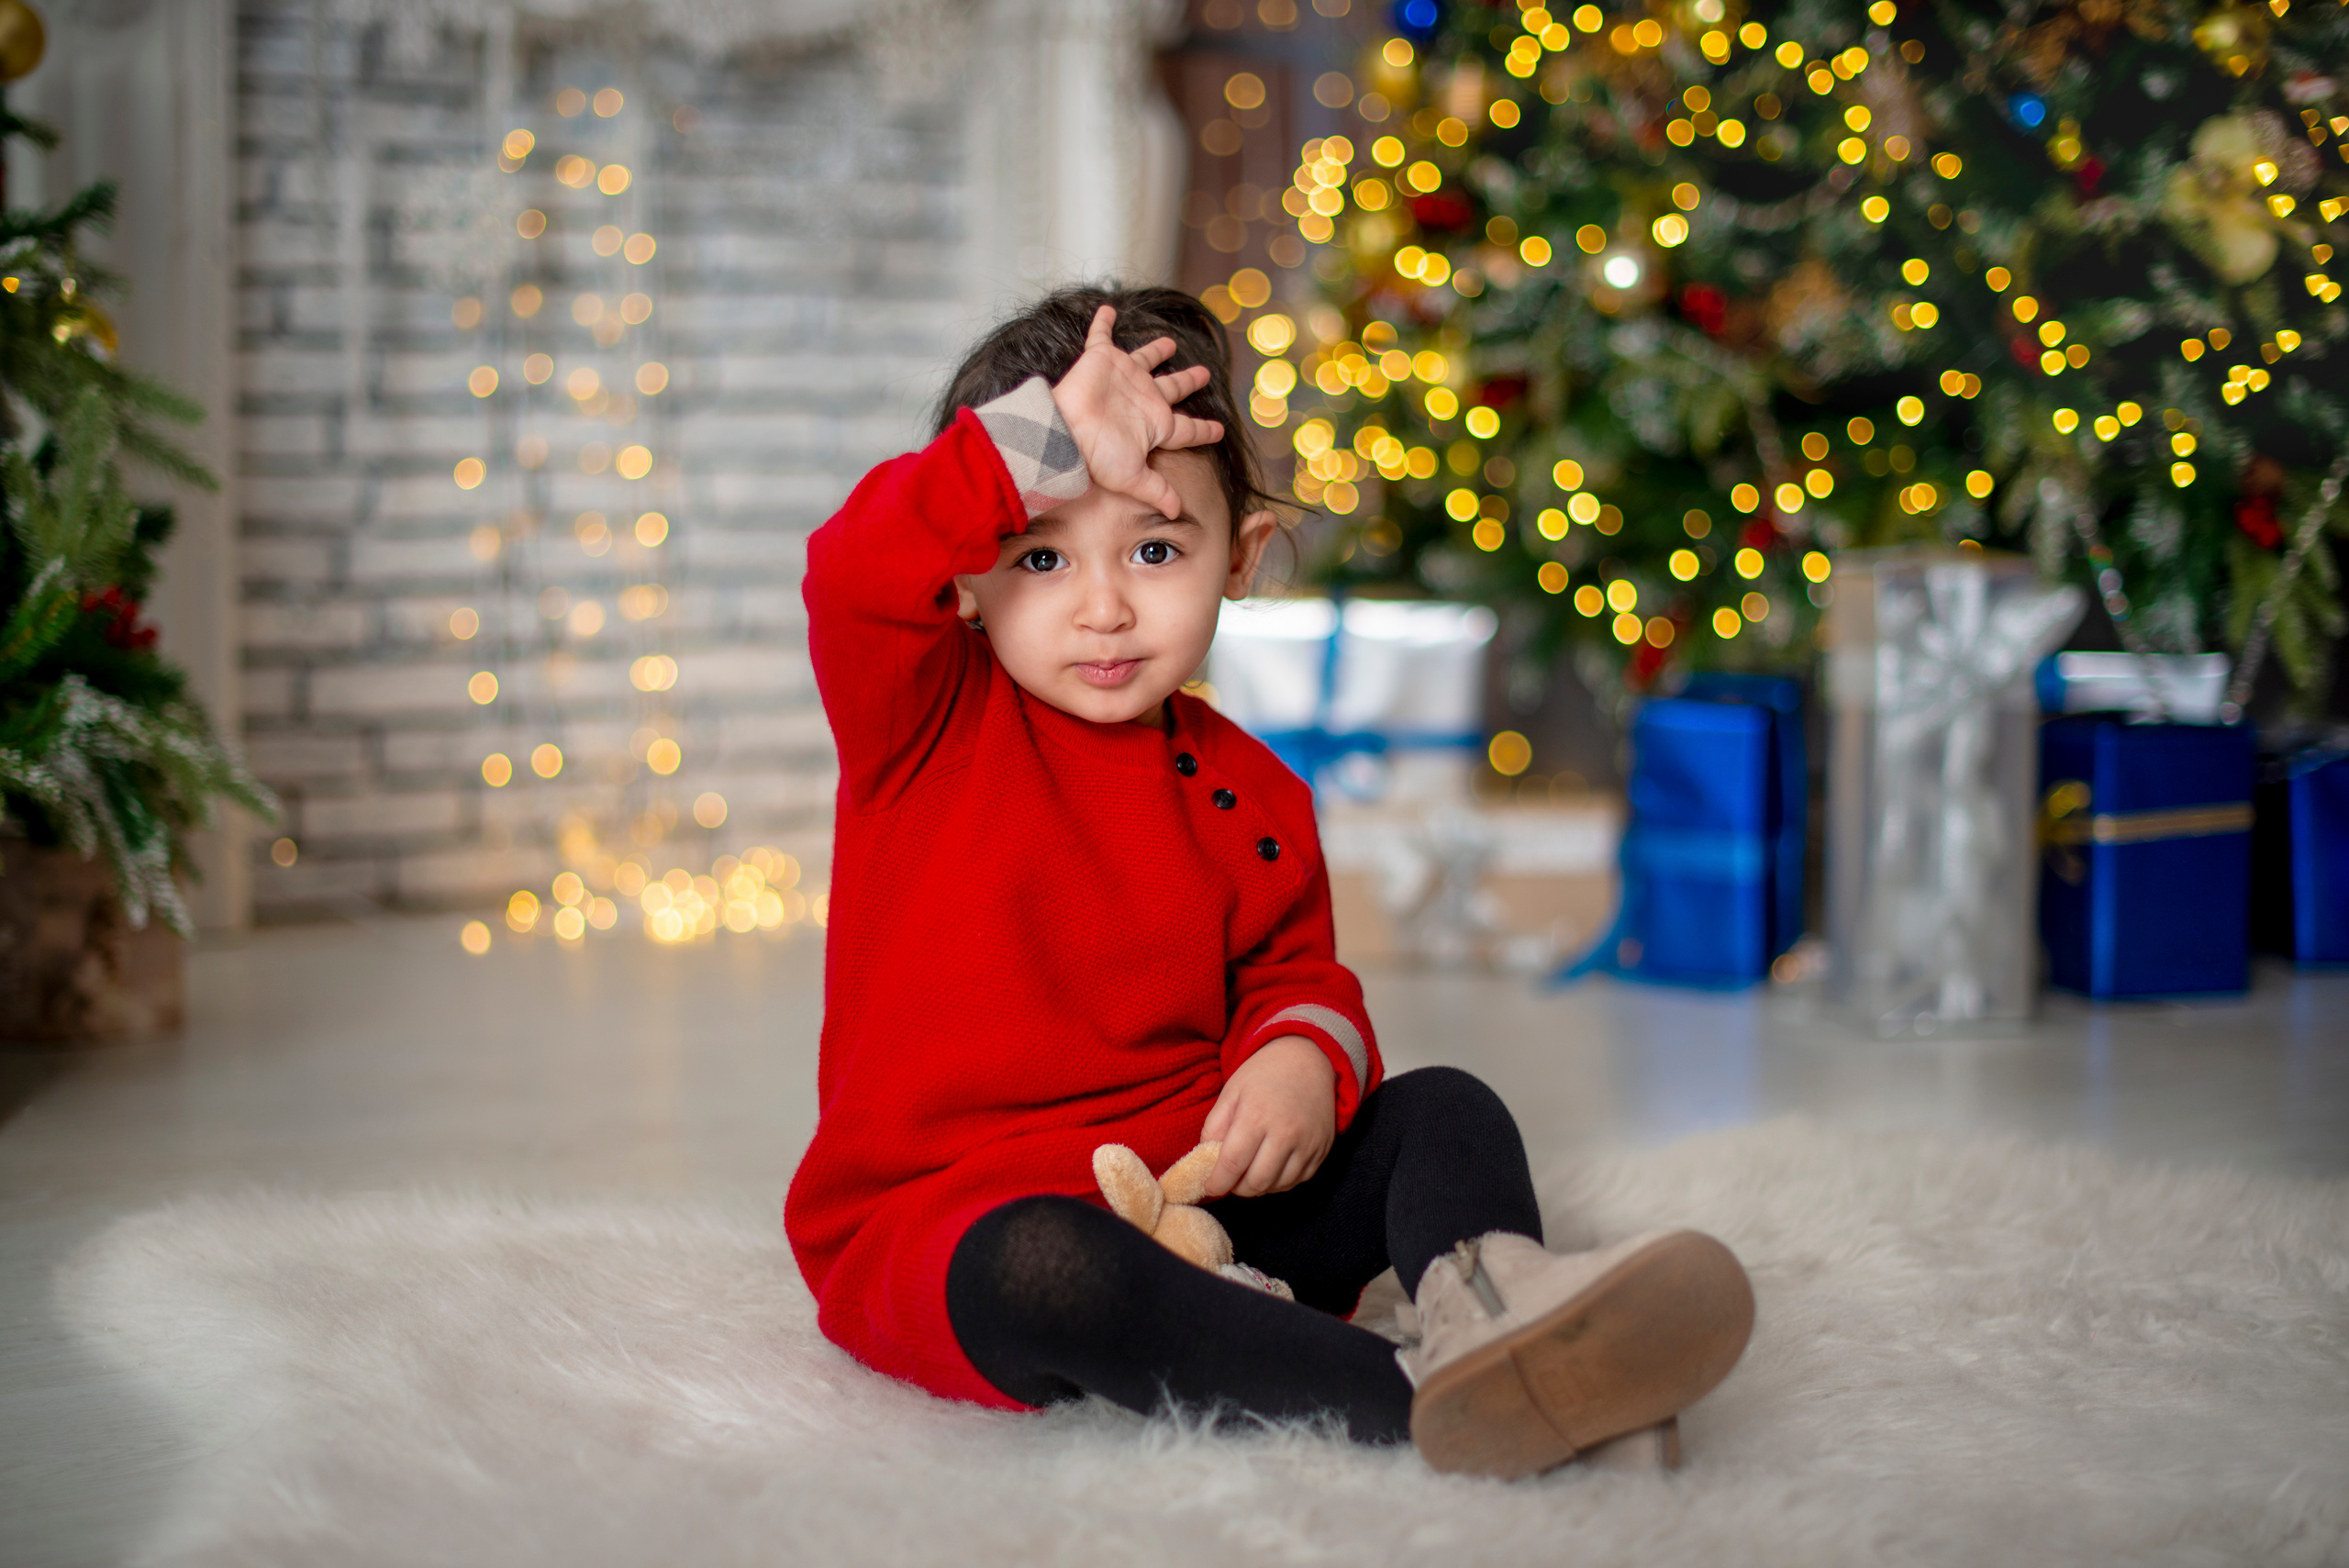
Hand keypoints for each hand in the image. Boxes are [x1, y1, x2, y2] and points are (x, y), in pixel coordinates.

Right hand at [1049, 305, 1225, 518]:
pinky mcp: (1100, 360)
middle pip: (1173, 388)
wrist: (1063, 433)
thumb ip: (1156, 491)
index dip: (1204, 429)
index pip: (1187, 428)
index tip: (1220, 430)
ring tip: (1169, 342)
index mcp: (1154, 425)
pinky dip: (1103, 322)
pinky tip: (1108, 309)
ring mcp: (1122, 378)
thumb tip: (1176, 512)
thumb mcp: (1132, 477)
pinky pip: (1102, 335)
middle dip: (1188, 381)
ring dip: (1157, 350)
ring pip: (1145, 359)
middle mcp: (1142, 400)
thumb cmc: (1095, 456)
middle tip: (1204, 374)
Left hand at [1201, 1036, 1336, 1199]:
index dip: (1217, 1183)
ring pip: (1277, 1186)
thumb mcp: (1231, 1092)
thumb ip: (1214, 1127)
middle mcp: (1285, 1133)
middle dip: (1237, 1188)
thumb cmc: (1264, 1075)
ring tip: (1250, 1171)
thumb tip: (1206, 1159)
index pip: (1232, 1164)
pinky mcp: (1321, 1150)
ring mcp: (1307, 1144)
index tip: (1210, 1187)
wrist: (1308, 1061)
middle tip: (1231, 1179)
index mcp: (1256, 1116)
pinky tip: (1271, 1167)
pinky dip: (1280, 1181)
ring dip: (1259, 1187)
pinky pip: (1298, 1181)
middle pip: (1256, 1182)